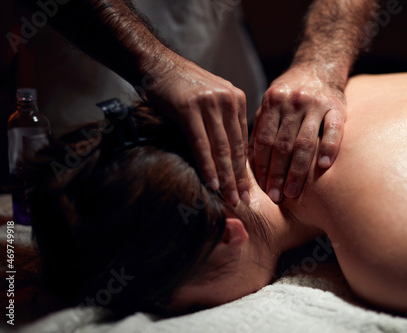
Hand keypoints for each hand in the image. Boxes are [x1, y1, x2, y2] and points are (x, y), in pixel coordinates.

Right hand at [146, 56, 249, 204]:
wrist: (158, 64)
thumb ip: (224, 120)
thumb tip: (230, 153)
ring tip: (230, 198)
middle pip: (235, 147)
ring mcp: (209, 103)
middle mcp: (228, 99)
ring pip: (220, 147)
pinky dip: (207, 166)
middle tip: (243, 200)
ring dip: (225, 177)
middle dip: (239, 178)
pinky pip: (201, 143)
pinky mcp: (189, 107)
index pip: (243, 141)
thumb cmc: (183, 87)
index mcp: (237, 99)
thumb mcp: (212, 99)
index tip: (248, 190)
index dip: (245, 168)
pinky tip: (212, 183)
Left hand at [249, 66, 345, 202]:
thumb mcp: (271, 104)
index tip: (259, 187)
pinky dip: (329, 148)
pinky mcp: (337, 107)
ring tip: (293, 192)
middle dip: (277, 174)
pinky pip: (333, 131)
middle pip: (282, 144)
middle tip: (274, 197)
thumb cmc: (289, 94)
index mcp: (272, 101)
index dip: (261, 165)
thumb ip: (261, 128)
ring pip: (304, 142)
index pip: (263, 139)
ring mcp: (315, 104)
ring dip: (297, 170)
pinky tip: (324, 167)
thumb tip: (245, 160)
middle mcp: (292, 101)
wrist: (318, 68)